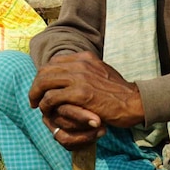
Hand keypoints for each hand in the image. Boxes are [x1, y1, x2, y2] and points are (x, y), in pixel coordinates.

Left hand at [28, 51, 144, 149]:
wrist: (135, 102)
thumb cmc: (119, 92)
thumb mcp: (101, 72)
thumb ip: (85, 71)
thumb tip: (69, 74)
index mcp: (85, 57)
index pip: (54, 62)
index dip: (43, 75)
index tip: (41, 87)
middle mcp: (80, 64)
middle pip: (45, 70)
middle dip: (35, 85)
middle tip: (33, 99)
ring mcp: (80, 78)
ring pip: (45, 82)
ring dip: (37, 95)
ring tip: (37, 106)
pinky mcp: (80, 94)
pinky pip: (52, 98)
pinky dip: (46, 105)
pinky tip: (47, 111)